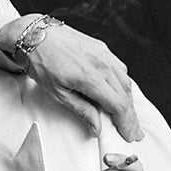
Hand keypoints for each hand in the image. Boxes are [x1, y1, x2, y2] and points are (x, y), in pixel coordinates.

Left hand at [24, 24, 140, 140]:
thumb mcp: (58, 93)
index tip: (130, 135)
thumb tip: (96, 127)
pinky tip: (121, 93)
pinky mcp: (102, 48)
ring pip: (125, 81)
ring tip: (129, 117)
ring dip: (129, 101)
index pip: (118, 105)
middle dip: (132, 117)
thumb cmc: (42, 62)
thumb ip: (81, 110)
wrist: (35, 35)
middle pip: (126, 95)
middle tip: (135, 132)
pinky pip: (119, 69)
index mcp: (91, 78)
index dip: (126, 123)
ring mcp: (104, 54)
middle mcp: (102, 64)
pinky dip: (123, 85)